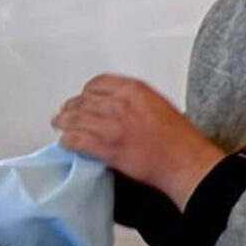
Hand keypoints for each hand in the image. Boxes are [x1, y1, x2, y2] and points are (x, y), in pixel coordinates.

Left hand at [52, 74, 224, 208]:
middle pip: (82, 100)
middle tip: (66, 113)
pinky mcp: (106, 148)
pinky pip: (76, 140)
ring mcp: (111, 126)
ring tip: (60, 125)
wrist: (186, 163)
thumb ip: (132, 99)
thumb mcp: (158, 103)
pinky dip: (67, 141)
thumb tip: (115, 103)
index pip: (96, 83)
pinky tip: (65, 143)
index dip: (86, 92)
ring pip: (74, 119)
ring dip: (64, 123)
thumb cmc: (179, 139)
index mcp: (134, 89)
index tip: (83, 98)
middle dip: (71, 107)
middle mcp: (119, 104)